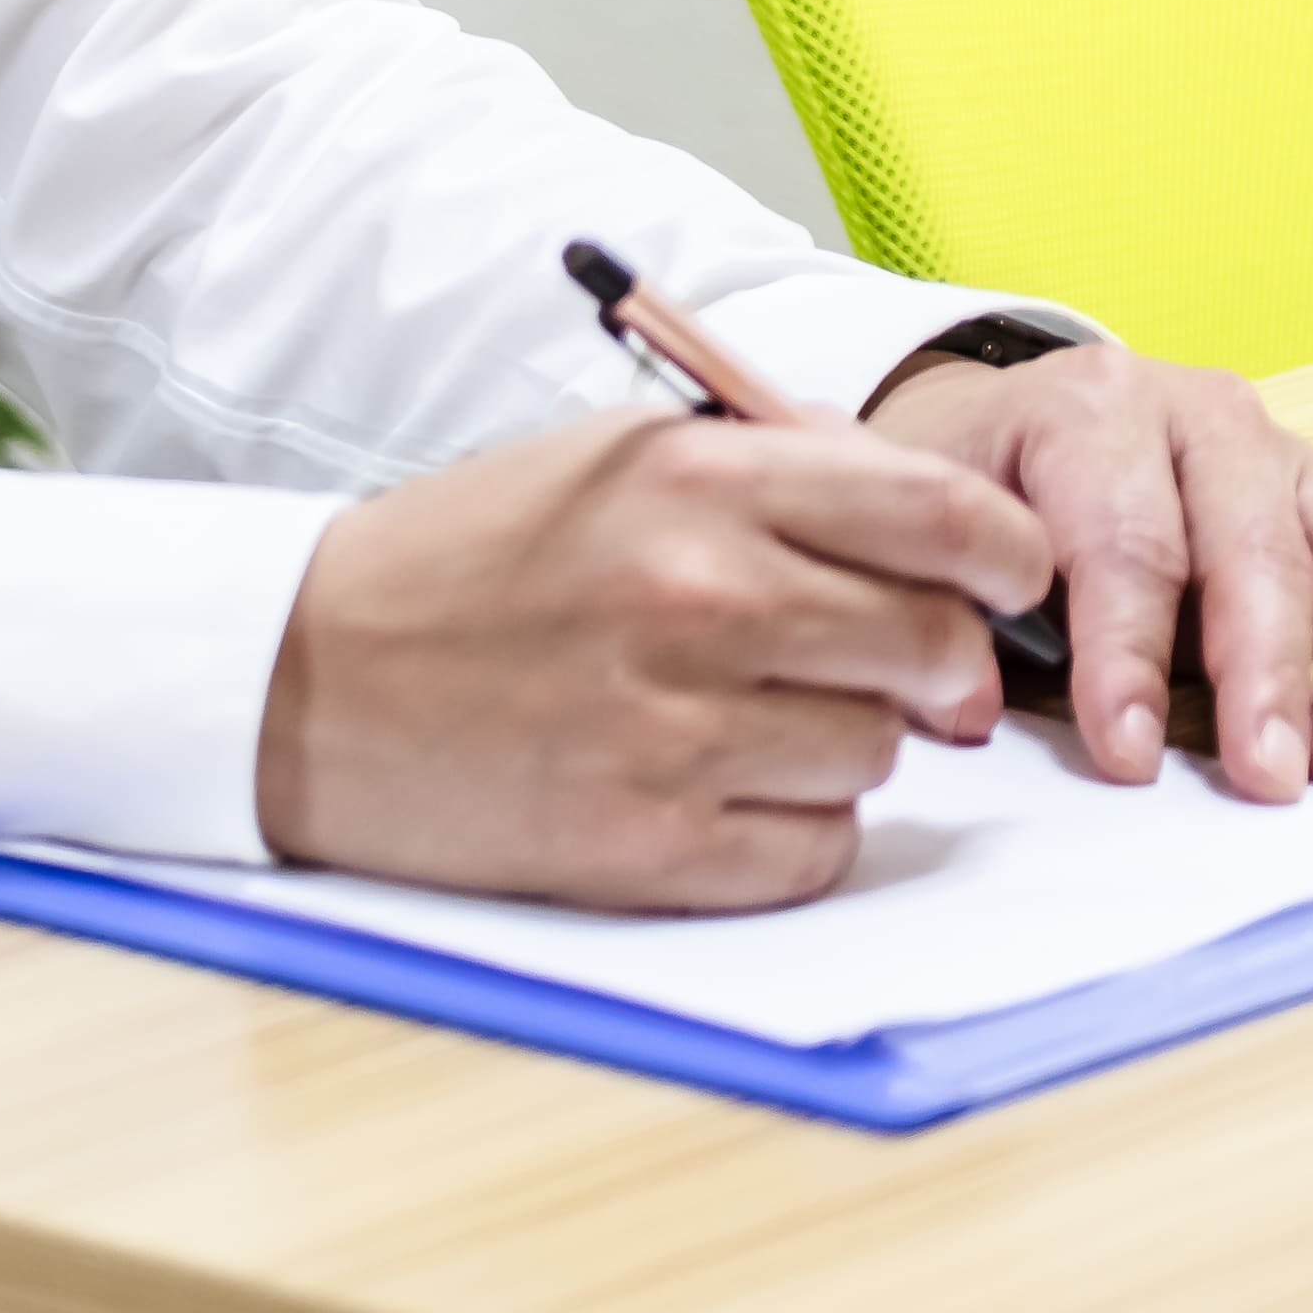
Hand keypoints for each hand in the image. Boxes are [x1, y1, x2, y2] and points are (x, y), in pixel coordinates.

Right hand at [256, 408, 1049, 909]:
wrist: (305, 677)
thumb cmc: (471, 561)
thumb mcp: (616, 461)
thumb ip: (778, 475)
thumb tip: (947, 533)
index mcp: (695, 482)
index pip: (944, 518)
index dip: (1007, 557)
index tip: (1006, 579)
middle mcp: (699, 599)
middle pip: (937, 651)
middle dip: (938, 665)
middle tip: (895, 669)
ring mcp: (676, 732)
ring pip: (880, 756)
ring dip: (846, 743)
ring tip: (743, 715)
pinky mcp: (651, 846)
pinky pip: (817, 850)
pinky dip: (791, 828)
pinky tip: (713, 786)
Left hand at [856, 340, 1312, 795]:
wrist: (1012, 430)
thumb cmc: (975, 495)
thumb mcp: (932, 525)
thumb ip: (946, 604)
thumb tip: (967, 713)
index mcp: (1091, 409)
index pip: (1124, 538)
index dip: (1128, 654)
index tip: (1130, 757)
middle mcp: (1207, 418)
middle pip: (1258, 549)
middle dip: (1266, 674)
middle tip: (1268, 780)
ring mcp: (1290, 463)